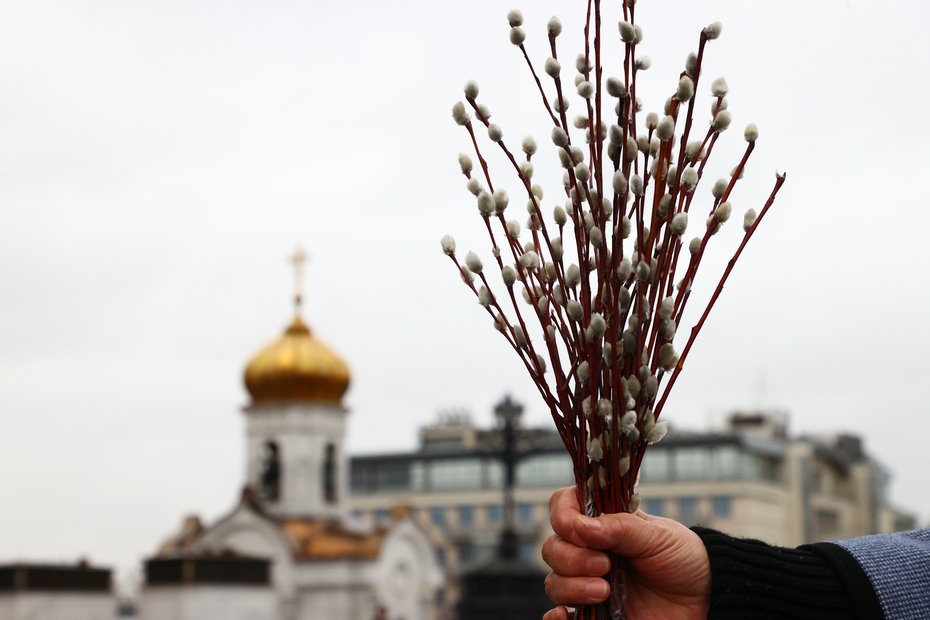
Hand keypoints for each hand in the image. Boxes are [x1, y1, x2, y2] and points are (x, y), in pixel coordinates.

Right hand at [542, 487, 710, 619]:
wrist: (705, 602)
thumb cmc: (685, 561)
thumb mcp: (658, 536)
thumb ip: (620, 527)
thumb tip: (581, 524)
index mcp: (603, 522)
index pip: (563, 506)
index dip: (563, 516)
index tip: (581, 531)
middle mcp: (590, 550)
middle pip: (552, 547)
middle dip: (571, 558)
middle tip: (605, 566)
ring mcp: (588, 582)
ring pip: (554, 581)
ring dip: (572, 587)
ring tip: (605, 591)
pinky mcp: (592, 614)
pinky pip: (559, 616)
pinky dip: (556, 617)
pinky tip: (567, 616)